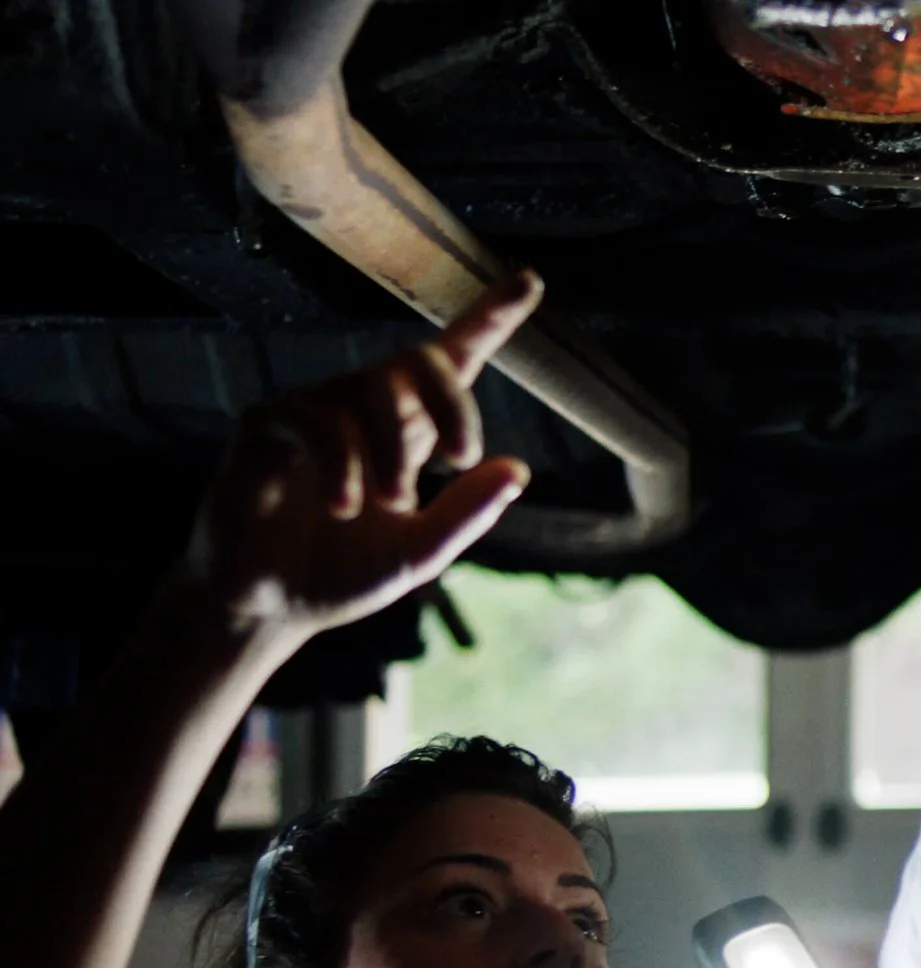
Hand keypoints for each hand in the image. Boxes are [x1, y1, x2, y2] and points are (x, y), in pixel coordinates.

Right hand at [183, 271, 542, 642]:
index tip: (530, 280)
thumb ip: (467, 514)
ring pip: (372, 386)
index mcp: (408, 431)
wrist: (266, 609)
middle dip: (454, 405)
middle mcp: (363, 410)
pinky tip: (345, 506)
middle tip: (460, 460)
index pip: (450, 361)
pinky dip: (343, 462)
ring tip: (390, 502)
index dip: (488, 318)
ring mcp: (314, 411)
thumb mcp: (419, 553)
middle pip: (421, 360)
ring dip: (395, 449)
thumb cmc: (339, 575)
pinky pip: (317, 418)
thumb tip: (518, 468)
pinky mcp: (267, 425)